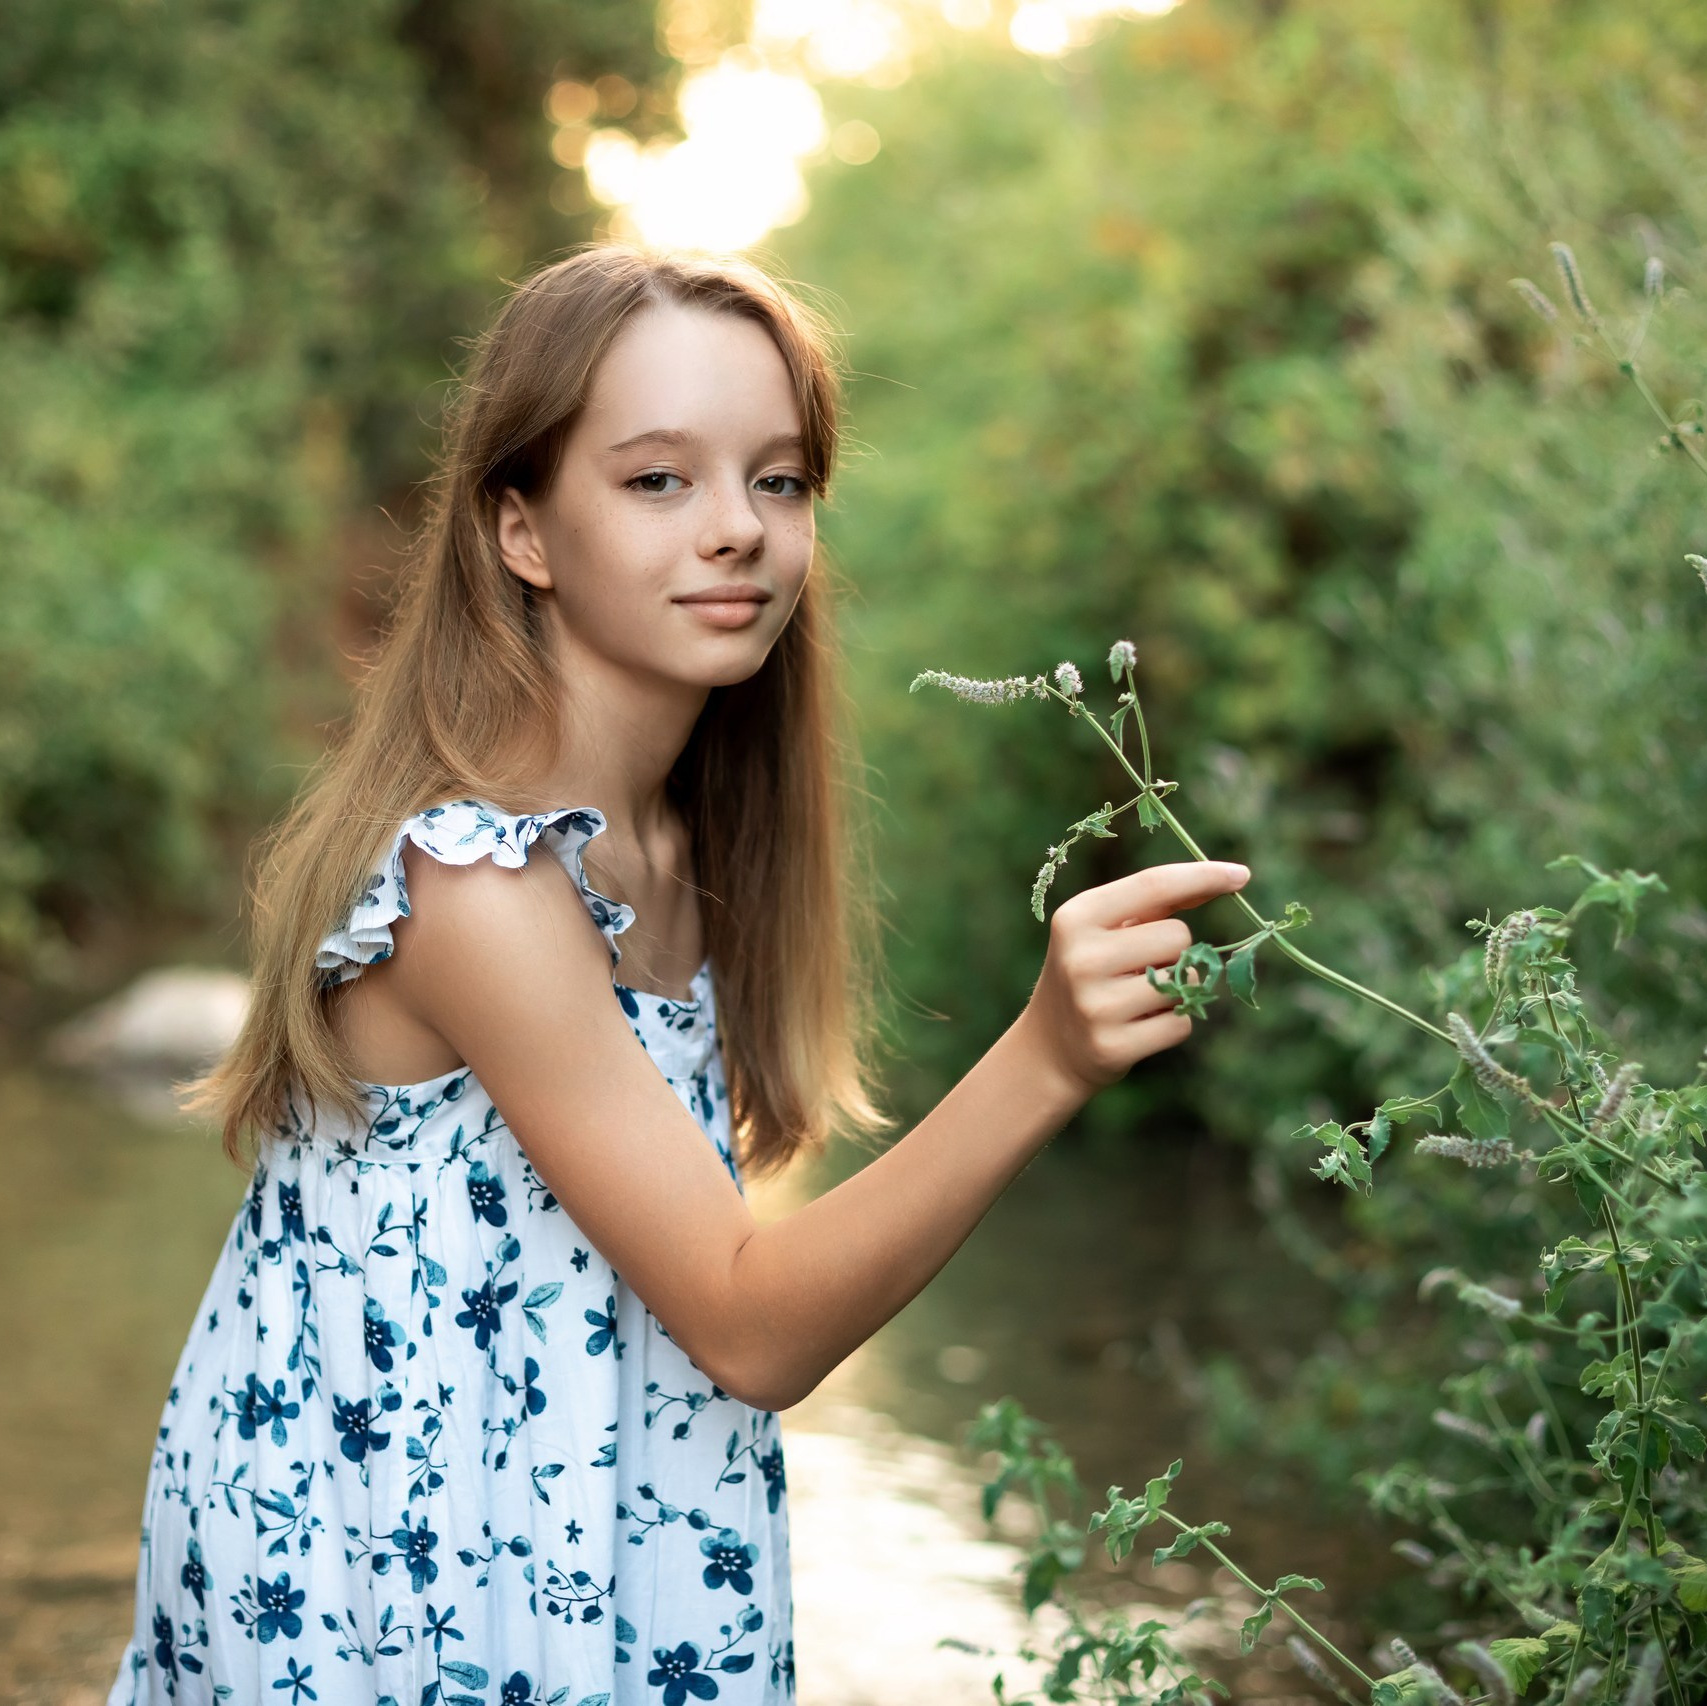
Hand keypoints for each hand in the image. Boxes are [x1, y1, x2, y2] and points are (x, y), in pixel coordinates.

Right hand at [1022, 859, 1251, 1098]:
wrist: (1050, 1046)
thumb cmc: (1091, 972)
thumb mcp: (1104, 929)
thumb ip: (1156, 902)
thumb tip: (1229, 877)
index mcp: (1076, 918)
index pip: (1153, 885)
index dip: (1202, 876)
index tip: (1241, 875)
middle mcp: (1081, 958)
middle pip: (1178, 936)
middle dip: (1175, 950)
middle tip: (1141, 967)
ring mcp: (1095, 1005)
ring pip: (1186, 981)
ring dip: (1178, 988)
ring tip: (1138, 997)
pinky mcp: (1112, 1046)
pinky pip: (1181, 1023)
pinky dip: (1173, 1022)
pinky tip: (1140, 1026)